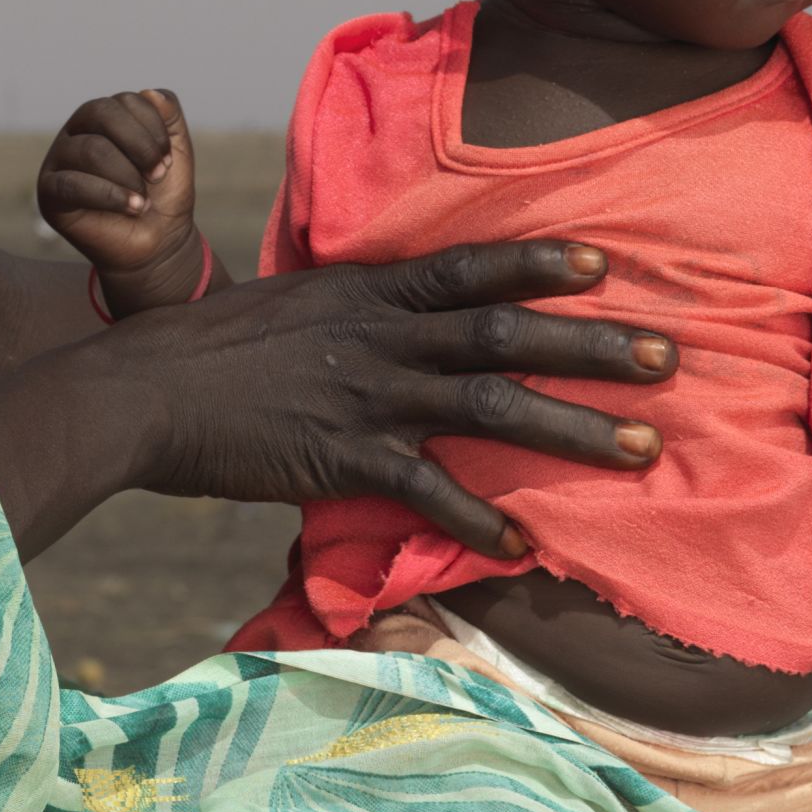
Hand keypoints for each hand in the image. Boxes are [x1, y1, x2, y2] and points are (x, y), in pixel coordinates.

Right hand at [37, 88, 207, 310]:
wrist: (156, 243)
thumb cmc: (162, 195)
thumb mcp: (176, 151)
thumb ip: (169, 116)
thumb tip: (150, 91)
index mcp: (104, 116)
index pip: (125, 100)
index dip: (153, 129)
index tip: (168, 161)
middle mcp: (77, 131)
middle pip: (102, 113)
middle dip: (141, 145)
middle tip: (158, 175)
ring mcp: (59, 160)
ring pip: (91, 149)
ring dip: (128, 176)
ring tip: (143, 201)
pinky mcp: (49, 192)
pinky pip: (74, 184)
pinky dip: (111, 196)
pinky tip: (133, 208)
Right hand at [117, 238, 676, 554]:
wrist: (140, 388)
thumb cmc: (207, 351)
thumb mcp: (289, 307)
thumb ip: (350, 313)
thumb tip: (390, 318)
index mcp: (366, 294)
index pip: (470, 269)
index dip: (540, 266)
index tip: (605, 266)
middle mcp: (380, 338)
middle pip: (505, 333)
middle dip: (593, 346)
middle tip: (671, 358)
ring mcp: (366, 397)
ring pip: (490, 406)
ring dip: (572, 428)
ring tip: (641, 448)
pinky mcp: (341, 459)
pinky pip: (427, 490)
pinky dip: (480, 518)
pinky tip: (526, 545)